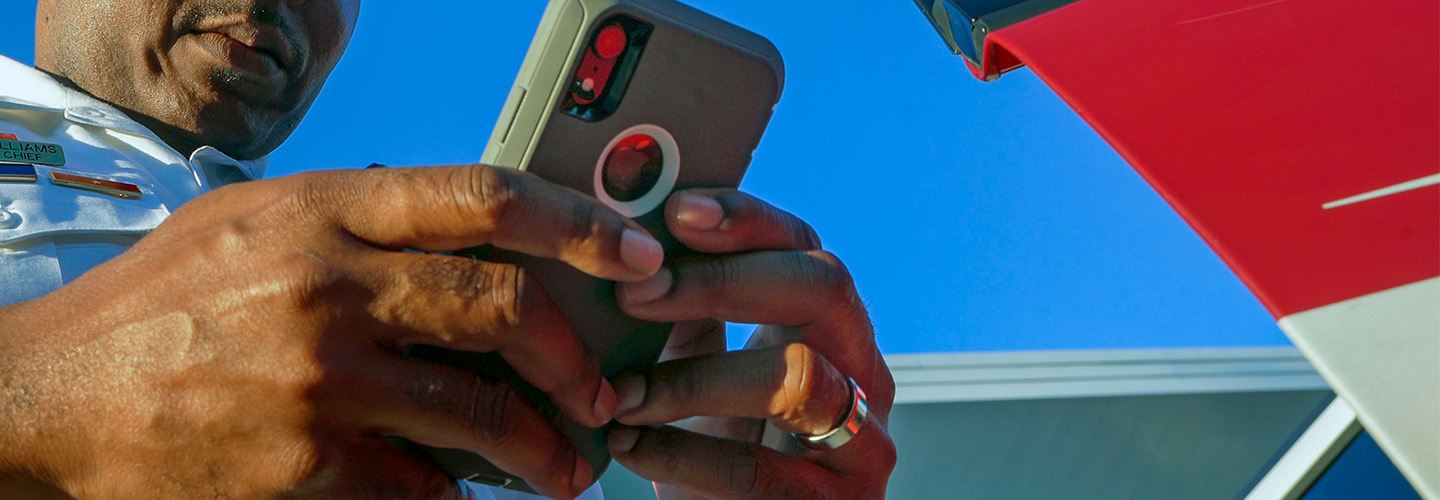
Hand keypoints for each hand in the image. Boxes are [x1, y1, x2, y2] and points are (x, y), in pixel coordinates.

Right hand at [0, 166, 663, 499]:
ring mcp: (319, 378)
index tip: (635, 256)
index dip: (580, 223)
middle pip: (507, 305)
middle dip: (577, 357)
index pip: (484, 197)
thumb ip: (357, 217)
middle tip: (602, 391)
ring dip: (546, 448)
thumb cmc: (161, 302)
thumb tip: (475, 235)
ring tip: (569, 468)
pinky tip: (467, 493)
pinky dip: (460, 493)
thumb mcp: (252, 220)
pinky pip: (423, 485)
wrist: (52, 400)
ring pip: (482, 411)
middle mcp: (330, 284)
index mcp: (324, 209)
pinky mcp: (305, 465)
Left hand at [606, 189, 896, 498]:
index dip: (744, 219)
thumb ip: (678, 307)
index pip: (801, 245)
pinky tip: (630, 445)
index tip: (674, 211)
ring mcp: (866, 441)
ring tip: (626, 395)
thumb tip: (628, 234)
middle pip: (821, 287)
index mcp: (827, 323)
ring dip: (696, 381)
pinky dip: (684, 453)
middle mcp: (863, 371)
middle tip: (636, 294)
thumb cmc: (704, 450)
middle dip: (722, 280)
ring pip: (801, 378)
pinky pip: (763, 470)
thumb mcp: (692, 364)